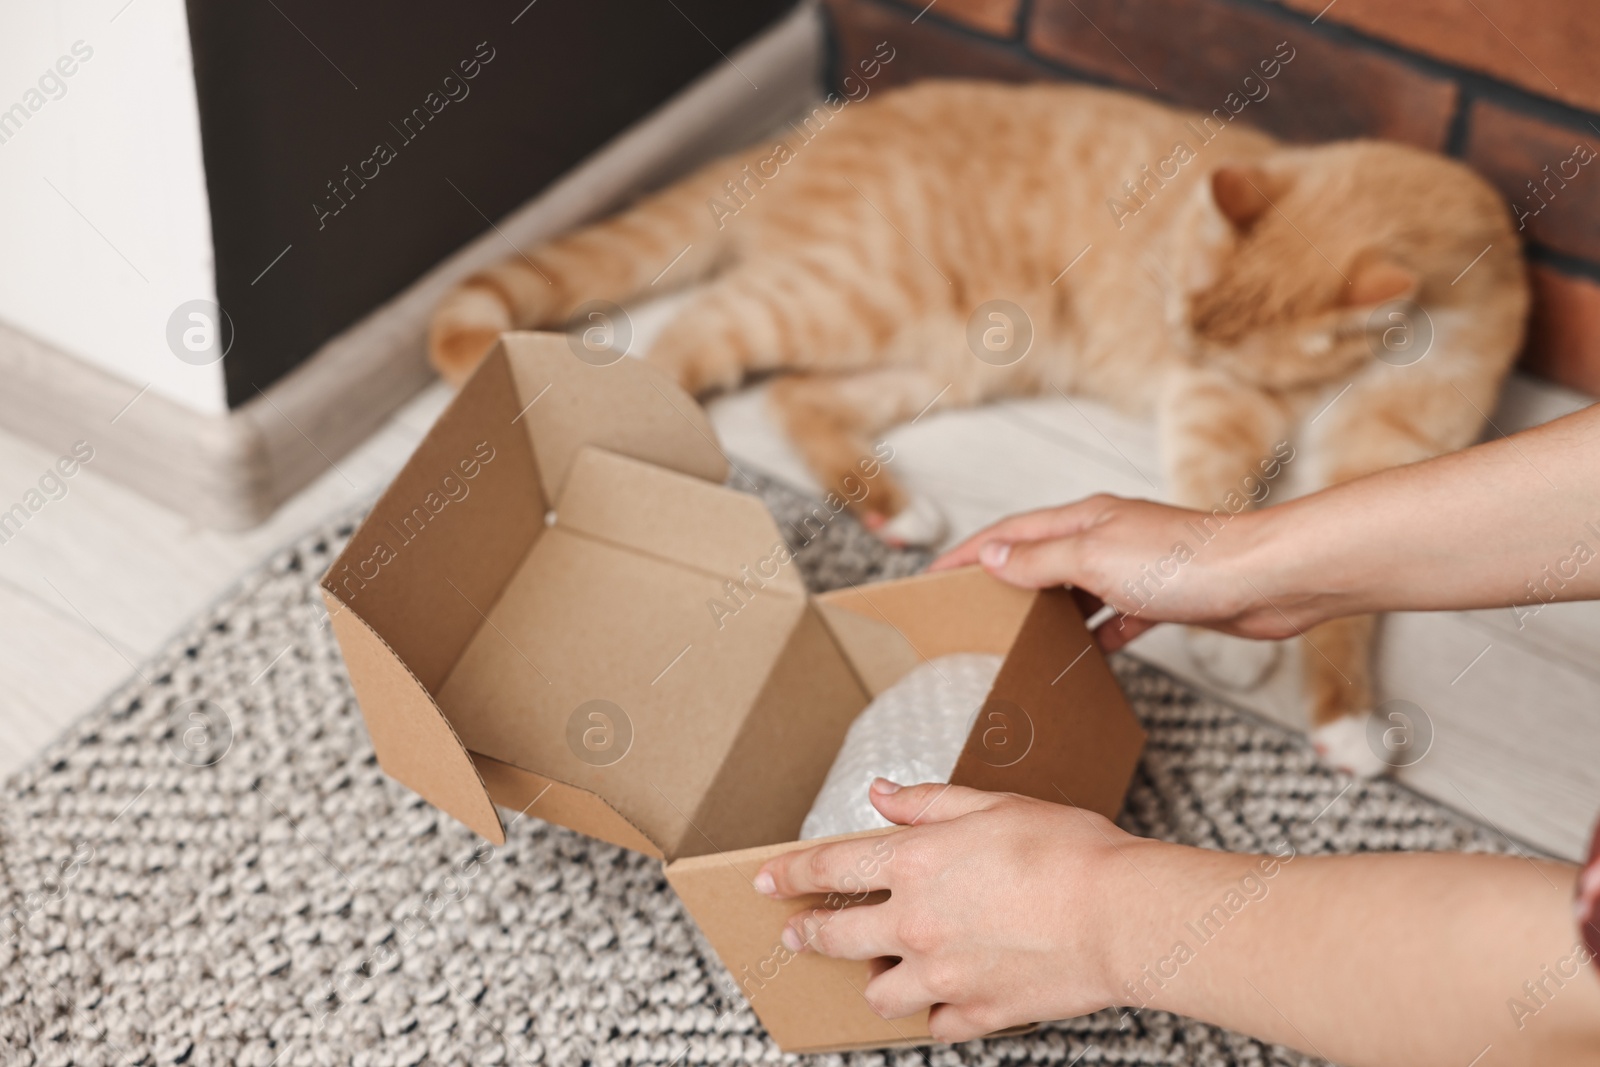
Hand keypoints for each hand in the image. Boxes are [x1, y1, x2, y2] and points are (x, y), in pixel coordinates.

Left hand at [753, 780, 1153, 1040]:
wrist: (1120, 916)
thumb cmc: (1067, 849)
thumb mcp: (992, 805)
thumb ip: (928, 804)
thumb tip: (881, 794)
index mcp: (914, 863)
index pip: (828, 867)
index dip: (790, 874)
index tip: (766, 881)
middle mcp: (915, 923)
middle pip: (836, 937)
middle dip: (809, 934)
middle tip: (798, 935)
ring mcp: (943, 975)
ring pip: (880, 993)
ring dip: (876, 980)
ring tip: (882, 970)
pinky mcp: (978, 1013)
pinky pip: (937, 1026)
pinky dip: (936, 1015)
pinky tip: (943, 1002)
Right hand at [929, 494, 1315, 649]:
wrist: (1264, 580)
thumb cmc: (1186, 561)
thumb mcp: (1094, 558)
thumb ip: (1040, 560)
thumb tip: (993, 559)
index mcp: (1084, 519)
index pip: (1009, 532)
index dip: (969, 552)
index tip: (935, 574)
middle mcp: (1108, 536)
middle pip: (1042, 556)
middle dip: (1004, 579)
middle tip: (970, 609)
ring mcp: (1136, 566)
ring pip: (1077, 589)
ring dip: (1048, 610)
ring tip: (1019, 637)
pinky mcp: (1165, 597)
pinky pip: (1118, 617)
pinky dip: (1098, 635)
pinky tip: (1091, 656)